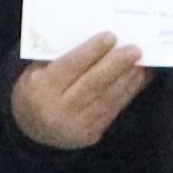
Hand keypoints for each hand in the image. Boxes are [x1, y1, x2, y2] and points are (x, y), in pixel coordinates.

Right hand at [11, 34, 148, 149]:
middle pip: (93, 84)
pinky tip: (137, 79)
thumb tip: (97, 40)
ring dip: (128, 79)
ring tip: (141, 63)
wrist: (31, 129)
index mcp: (40, 89)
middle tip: (135, 49)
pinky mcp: (90, 135)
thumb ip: (60, 56)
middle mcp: (57, 110)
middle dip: (116, 65)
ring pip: (107, 99)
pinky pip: (112, 111)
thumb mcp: (36, 72)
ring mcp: (75, 126)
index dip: (92, 51)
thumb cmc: (37, 90)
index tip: (111, 36)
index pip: (70, 67)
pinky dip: (127, 93)